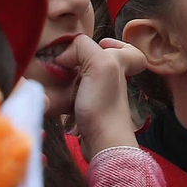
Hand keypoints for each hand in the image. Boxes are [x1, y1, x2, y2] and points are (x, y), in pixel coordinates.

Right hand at [65, 35, 146, 157]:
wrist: (102, 143)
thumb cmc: (104, 105)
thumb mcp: (99, 64)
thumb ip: (83, 48)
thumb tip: (63, 55)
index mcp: (119, 66)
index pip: (131, 52)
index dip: (118, 44)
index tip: (101, 43)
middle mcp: (112, 81)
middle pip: (103, 63)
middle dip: (85, 59)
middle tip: (70, 59)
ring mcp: (101, 98)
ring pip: (87, 80)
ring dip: (71, 76)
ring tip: (58, 75)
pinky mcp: (88, 113)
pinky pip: (75, 98)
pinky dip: (64, 95)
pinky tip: (55, 95)